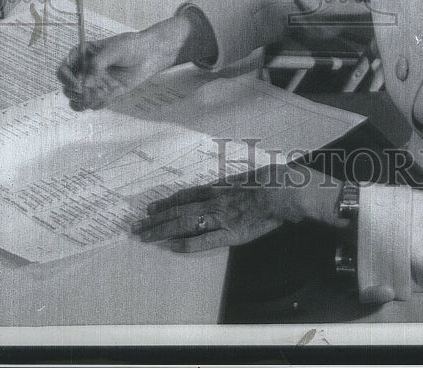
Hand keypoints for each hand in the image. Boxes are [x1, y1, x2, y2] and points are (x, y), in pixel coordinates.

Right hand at [56, 31, 160, 109]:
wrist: (149, 54)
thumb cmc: (130, 46)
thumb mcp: (113, 50)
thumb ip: (97, 65)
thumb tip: (85, 83)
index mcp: (82, 55)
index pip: (64, 69)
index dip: (65, 78)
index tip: (76, 83)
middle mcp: (84, 70)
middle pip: (67, 87)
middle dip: (73, 92)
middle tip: (86, 91)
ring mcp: (94, 83)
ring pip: (76, 98)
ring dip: (82, 101)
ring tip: (98, 95)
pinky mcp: (104, 93)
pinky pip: (92, 104)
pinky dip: (95, 104)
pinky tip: (107, 96)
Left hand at [132, 168, 345, 252]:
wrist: (285, 190)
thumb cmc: (271, 181)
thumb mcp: (247, 176)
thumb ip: (231, 183)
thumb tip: (220, 186)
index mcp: (219, 187)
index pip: (185, 196)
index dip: (167, 202)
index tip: (151, 208)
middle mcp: (214, 201)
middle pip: (179, 210)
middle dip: (156, 218)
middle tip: (137, 226)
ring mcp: (221, 217)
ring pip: (185, 223)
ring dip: (163, 230)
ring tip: (145, 236)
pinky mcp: (231, 233)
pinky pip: (205, 240)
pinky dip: (187, 244)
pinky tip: (172, 247)